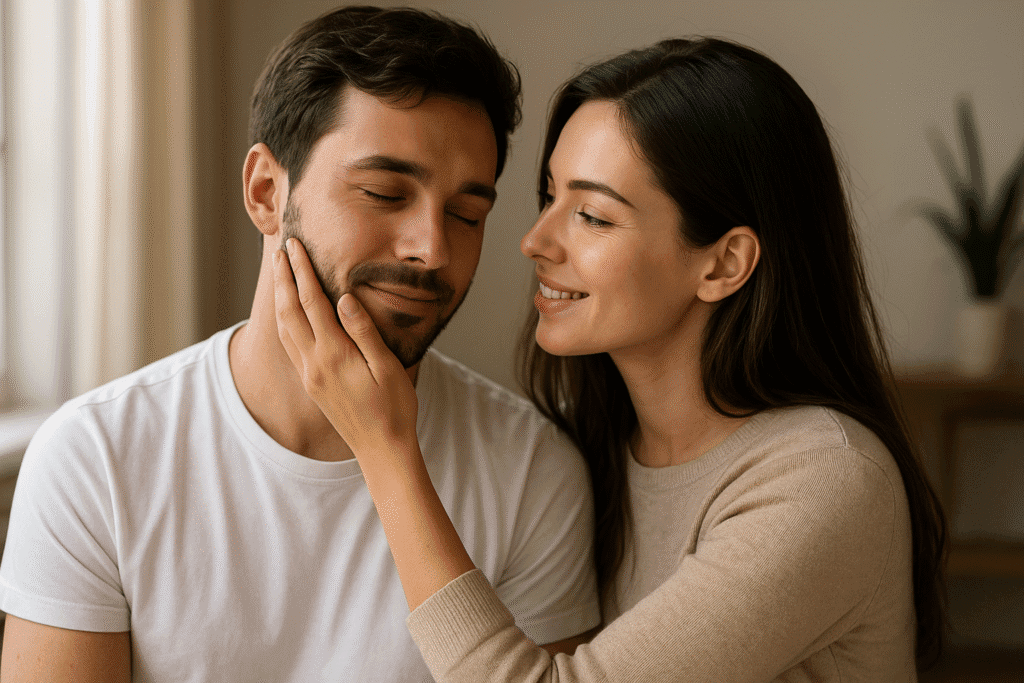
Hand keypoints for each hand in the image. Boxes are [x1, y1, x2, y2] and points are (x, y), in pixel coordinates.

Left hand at [272, 238, 419, 458]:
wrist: (382, 450)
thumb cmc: (394, 408)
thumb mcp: (387, 367)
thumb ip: (364, 331)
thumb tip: (343, 298)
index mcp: (334, 355)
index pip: (312, 302)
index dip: (302, 271)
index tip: (295, 246)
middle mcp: (314, 363)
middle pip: (290, 311)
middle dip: (284, 278)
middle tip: (279, 250)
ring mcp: (310, 375)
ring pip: (285, 328)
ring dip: (280, 298)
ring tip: (279, 274)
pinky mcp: (312, 385)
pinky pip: (290, 345)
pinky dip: (285, 320)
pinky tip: (288, 313)